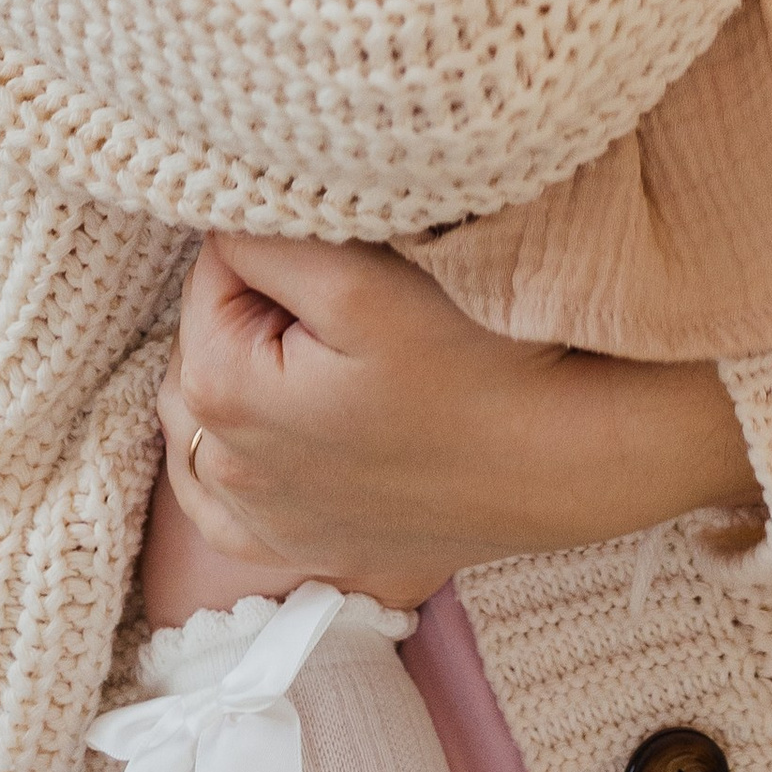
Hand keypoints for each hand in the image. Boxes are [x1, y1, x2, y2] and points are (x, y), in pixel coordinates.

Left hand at [153, 233, 761, 606]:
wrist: (562, 459)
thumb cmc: (473, 362)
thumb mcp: (360, 280)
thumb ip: (263, 239)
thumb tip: (218, 224)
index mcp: (220, 394)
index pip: (214, 267)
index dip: (278, 242)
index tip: (345, 251)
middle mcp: (223, 472)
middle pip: (210, 338)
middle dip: (260, 303)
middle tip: (347, 295)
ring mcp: (262, 521)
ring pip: (209, 410)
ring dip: (248, 368)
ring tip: (328, 347)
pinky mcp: (300, 547)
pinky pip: (226, 494)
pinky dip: (237, 452)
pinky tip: (280, 426)